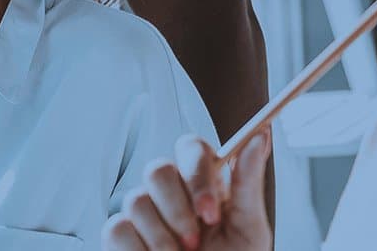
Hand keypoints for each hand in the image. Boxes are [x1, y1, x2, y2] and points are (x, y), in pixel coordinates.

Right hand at [103, 131, 273, 250]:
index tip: (210, 213)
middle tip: (195, 242)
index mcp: (203, 182)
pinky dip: (139, 250)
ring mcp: (143, 212)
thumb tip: (260, 137)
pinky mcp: (120, 234)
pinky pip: (117, 228)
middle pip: (156, 169)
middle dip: (177, 210)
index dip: (196, 175)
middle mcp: (170, 191)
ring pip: (135, 200)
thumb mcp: (249, 228)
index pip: (190, 148)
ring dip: (162, 239)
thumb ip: (249, 183)